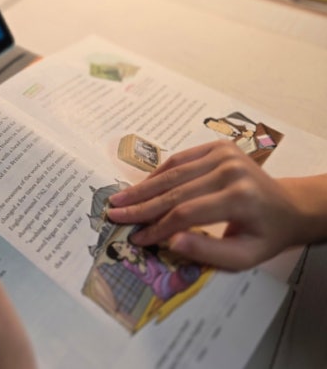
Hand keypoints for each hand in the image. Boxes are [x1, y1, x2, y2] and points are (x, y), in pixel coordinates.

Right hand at [107, 140, 316, 269]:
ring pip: (172, 172)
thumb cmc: (263, 235)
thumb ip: (206, 252)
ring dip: (143, 187)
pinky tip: (142, 187)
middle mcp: (230, 171)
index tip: (136, 238)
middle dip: (141, 205)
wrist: (288, 206)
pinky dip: (158, 173)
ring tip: (120, 200)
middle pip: (175, 190)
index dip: (157, 227)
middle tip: (114, 214)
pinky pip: (179, 159)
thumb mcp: (242, 256)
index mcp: (239, 198)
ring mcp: (224, 154)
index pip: (186, 213)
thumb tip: (169, 242)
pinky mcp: (218, 146)